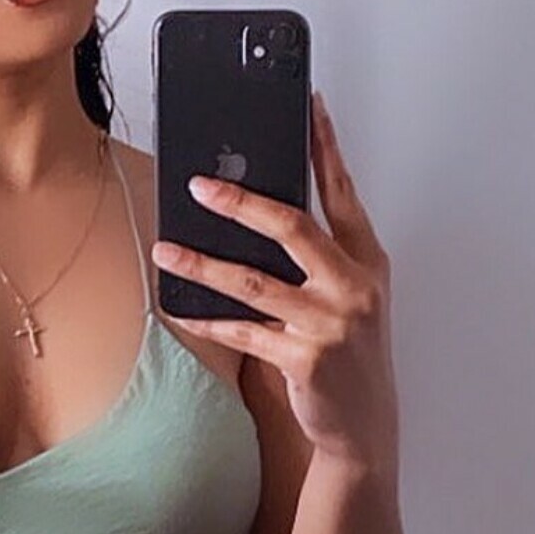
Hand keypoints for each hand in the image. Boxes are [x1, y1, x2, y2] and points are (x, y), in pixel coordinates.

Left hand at [151, 90, 398, 473]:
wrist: (365, 427)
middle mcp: (353, 286)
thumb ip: (319, 258)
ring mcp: (329, 324)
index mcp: (367, 261)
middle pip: (292, 227)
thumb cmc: (352, 356)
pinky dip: (207, 319)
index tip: (307, 106)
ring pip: (254, 282)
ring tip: (167, 249)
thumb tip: (259, 216)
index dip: (324, 147)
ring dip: (203, 264)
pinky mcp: (303, 359)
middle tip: (199, 185)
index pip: (342, 192)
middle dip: (241, 202)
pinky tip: (178, 307)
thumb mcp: (350, 298)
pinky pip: (242, 331)